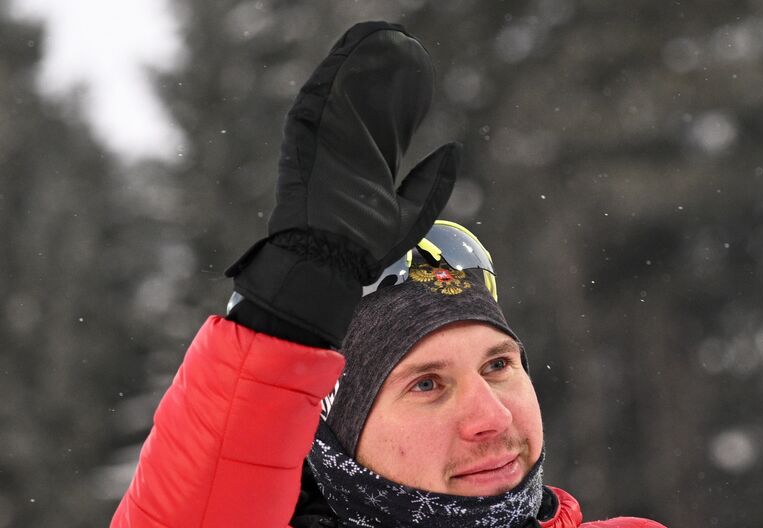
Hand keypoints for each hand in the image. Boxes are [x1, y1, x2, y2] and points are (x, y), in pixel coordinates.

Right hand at [226, 23, 460, 345]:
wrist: (330, 259)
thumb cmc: (366, 248)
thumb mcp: (413, 212)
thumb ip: (433, 180)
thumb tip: (453, 148)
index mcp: (364, 164)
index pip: (385, 121)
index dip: (403, 97)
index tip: (419, 75)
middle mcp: (342, 145)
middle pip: (367, 98)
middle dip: (385, 69)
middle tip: (407, 43)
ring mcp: (324, 135)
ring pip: (347, 85)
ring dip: (367, 56)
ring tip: (390, 33)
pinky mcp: (309, 128)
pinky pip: (330, 86)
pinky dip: (347, 61)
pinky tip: (368, 39)